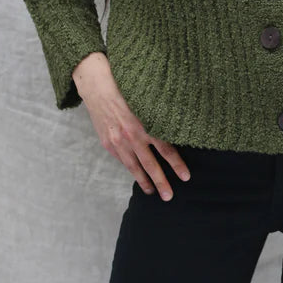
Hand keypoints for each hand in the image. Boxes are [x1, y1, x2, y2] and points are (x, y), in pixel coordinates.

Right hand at [72, 52, 190, 200]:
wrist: (96, 86)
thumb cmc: (126, 87)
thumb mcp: (146, 100)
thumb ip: (158, 116)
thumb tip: (176, 130)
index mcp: (145, 124)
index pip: (166, 149)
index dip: (177, 165)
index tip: (186, 177)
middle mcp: (132, 135)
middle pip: (151, 164)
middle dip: (161, 182)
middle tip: (169, 196)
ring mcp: (118, 141)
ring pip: (134, 166)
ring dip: (144, 181)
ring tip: (152, 192)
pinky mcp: (107, 143)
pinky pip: (122, 159)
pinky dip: (130, 168)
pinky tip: (137, 174)